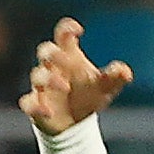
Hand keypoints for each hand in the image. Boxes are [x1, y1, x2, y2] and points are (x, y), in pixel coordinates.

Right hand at [20, 17, 131, 132]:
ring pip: (37, 75)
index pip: (63, 35)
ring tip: (65, 87)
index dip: (67, 28)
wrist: (76, 125)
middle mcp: (53, 68)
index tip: (78, 30)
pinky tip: (49, 112)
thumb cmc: (88, 97)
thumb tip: (125, 71)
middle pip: (45, 51)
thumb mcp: (106, 87)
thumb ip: (115, 77)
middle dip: (53, 54)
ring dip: (49, 79)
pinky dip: (36, 106)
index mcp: (69, 56)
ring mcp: (42, 86)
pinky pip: (28, 103)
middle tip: (66, 61)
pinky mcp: (35, 105)